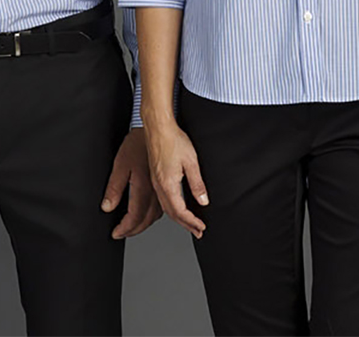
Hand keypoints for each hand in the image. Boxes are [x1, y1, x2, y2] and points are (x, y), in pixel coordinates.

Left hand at [100, 128, 162, 237]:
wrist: (155, 130)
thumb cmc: (137, 144)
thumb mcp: (120, 165)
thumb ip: (114, 188)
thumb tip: (107, 207)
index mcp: (144, 188)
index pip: (135, 217)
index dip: (125, 229)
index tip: (116, 233)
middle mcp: (156, 191)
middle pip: (147, 220)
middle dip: (133, 230)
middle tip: (122, 233)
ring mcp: (162, 188)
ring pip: (156, 215)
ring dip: (144, 224)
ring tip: (132, 227)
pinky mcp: (165, 183)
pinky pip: (161, 206)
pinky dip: (153, 215)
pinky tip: (147, 213)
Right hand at [145, 120, 207, 238]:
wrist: (158, 127)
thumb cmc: (173, 140)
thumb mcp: (191, 162)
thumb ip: (197, 183)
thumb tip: (203, 200)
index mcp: (168, 184)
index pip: (180, 211)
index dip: (192, 222)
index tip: (201, 227)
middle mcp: (159, 186)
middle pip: (172, 213)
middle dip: (186, 224)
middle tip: (198, 231)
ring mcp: (155, 181)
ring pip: (166, 207)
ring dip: (178, 218)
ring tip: (189, 223)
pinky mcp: (154, 176)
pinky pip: (162, 199)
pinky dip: (171, 208)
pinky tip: (176, 207)